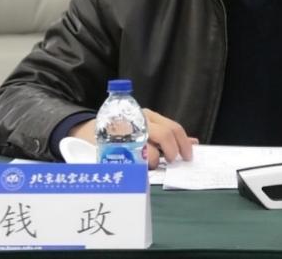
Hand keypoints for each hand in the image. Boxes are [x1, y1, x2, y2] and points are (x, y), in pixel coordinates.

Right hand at [68, 109, 196, 169]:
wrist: (87, 130)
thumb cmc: (122, 130)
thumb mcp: (146, 127)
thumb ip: (168, 134)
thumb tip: (194, 143)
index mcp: (149, 116)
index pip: (173, 127)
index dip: (184, 143)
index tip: (187, 157)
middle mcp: (139, 120)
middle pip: (164, 135)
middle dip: (172, 152)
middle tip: (172, 161)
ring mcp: (127, 131)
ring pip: (149, 149)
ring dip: (154, 161)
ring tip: (152, 164)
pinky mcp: (114, 143)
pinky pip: (133, 159)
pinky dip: (139, 166)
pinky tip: (138, 166)